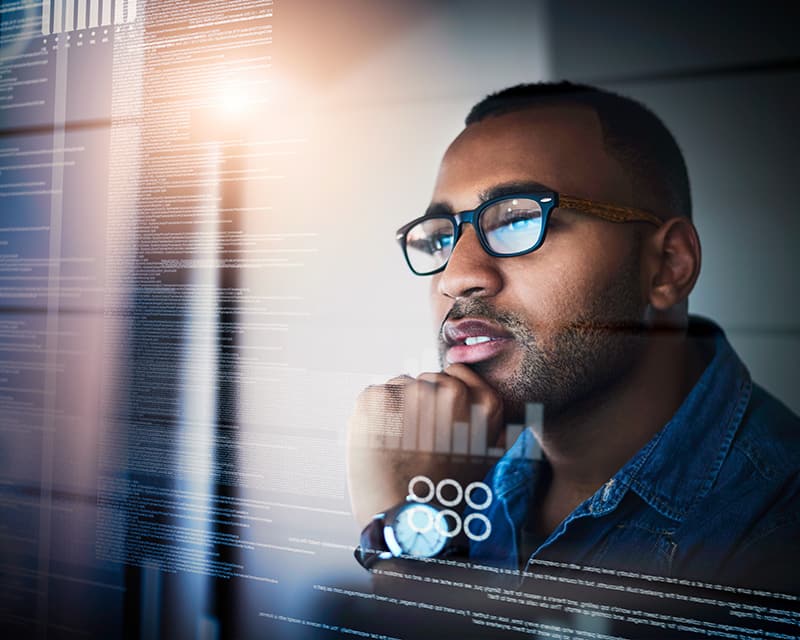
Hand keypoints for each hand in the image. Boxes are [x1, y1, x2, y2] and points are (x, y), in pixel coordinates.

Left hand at [346, 364, 503, 527]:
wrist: (406, 524)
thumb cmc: (447, 497)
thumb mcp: (488, 459)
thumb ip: (494, 426)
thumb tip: (489, 405)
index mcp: (483, 405)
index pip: (457, 374)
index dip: (444, 396)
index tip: (437, 420)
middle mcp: (449, 392)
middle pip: (427, 379)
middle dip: (420, 404)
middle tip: (416, 442)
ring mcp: (410, 392)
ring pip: (400, 386)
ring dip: (397, 408)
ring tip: (398, 446)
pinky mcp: (376, 399)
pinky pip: (375, 394)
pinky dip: (373, 415)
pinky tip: (380, 443)